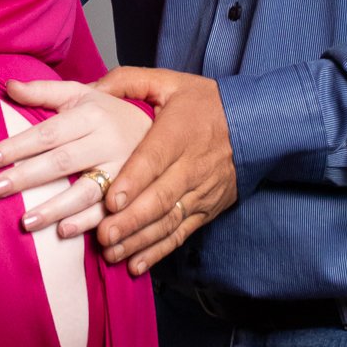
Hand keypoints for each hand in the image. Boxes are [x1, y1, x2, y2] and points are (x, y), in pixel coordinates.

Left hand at [0, 79, 152, 237]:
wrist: (160, 128)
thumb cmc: (108, 112)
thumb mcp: (79, 94)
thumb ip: (43, 91)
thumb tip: (8, 86)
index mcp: (92, 115)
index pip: (48, 132)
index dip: (17, 146)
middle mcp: (108, 141)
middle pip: (62, 161)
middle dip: (27, 176)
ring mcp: (122, 170)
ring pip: (85, 191)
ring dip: (54, 208)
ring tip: (25, 222)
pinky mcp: (132, 193)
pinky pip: (108, 211)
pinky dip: (87, 223)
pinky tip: (63, 231)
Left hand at [92, 67, 237, 275]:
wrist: (256, 124)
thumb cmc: (205, 102)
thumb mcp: (169, 82)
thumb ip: (127, 82)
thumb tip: (90, 88)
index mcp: (179, 133)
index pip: (154, 159)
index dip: (133, 182)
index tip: (111, 201)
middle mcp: (192, 166)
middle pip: (160, 198)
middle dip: (131, 221)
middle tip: (103, 236)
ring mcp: (200, 191)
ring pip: (168, 221)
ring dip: (139, 241)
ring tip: (111, 253)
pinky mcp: (206, 209)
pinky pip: (181, 234)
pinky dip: (158, 252)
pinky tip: (135, 265)